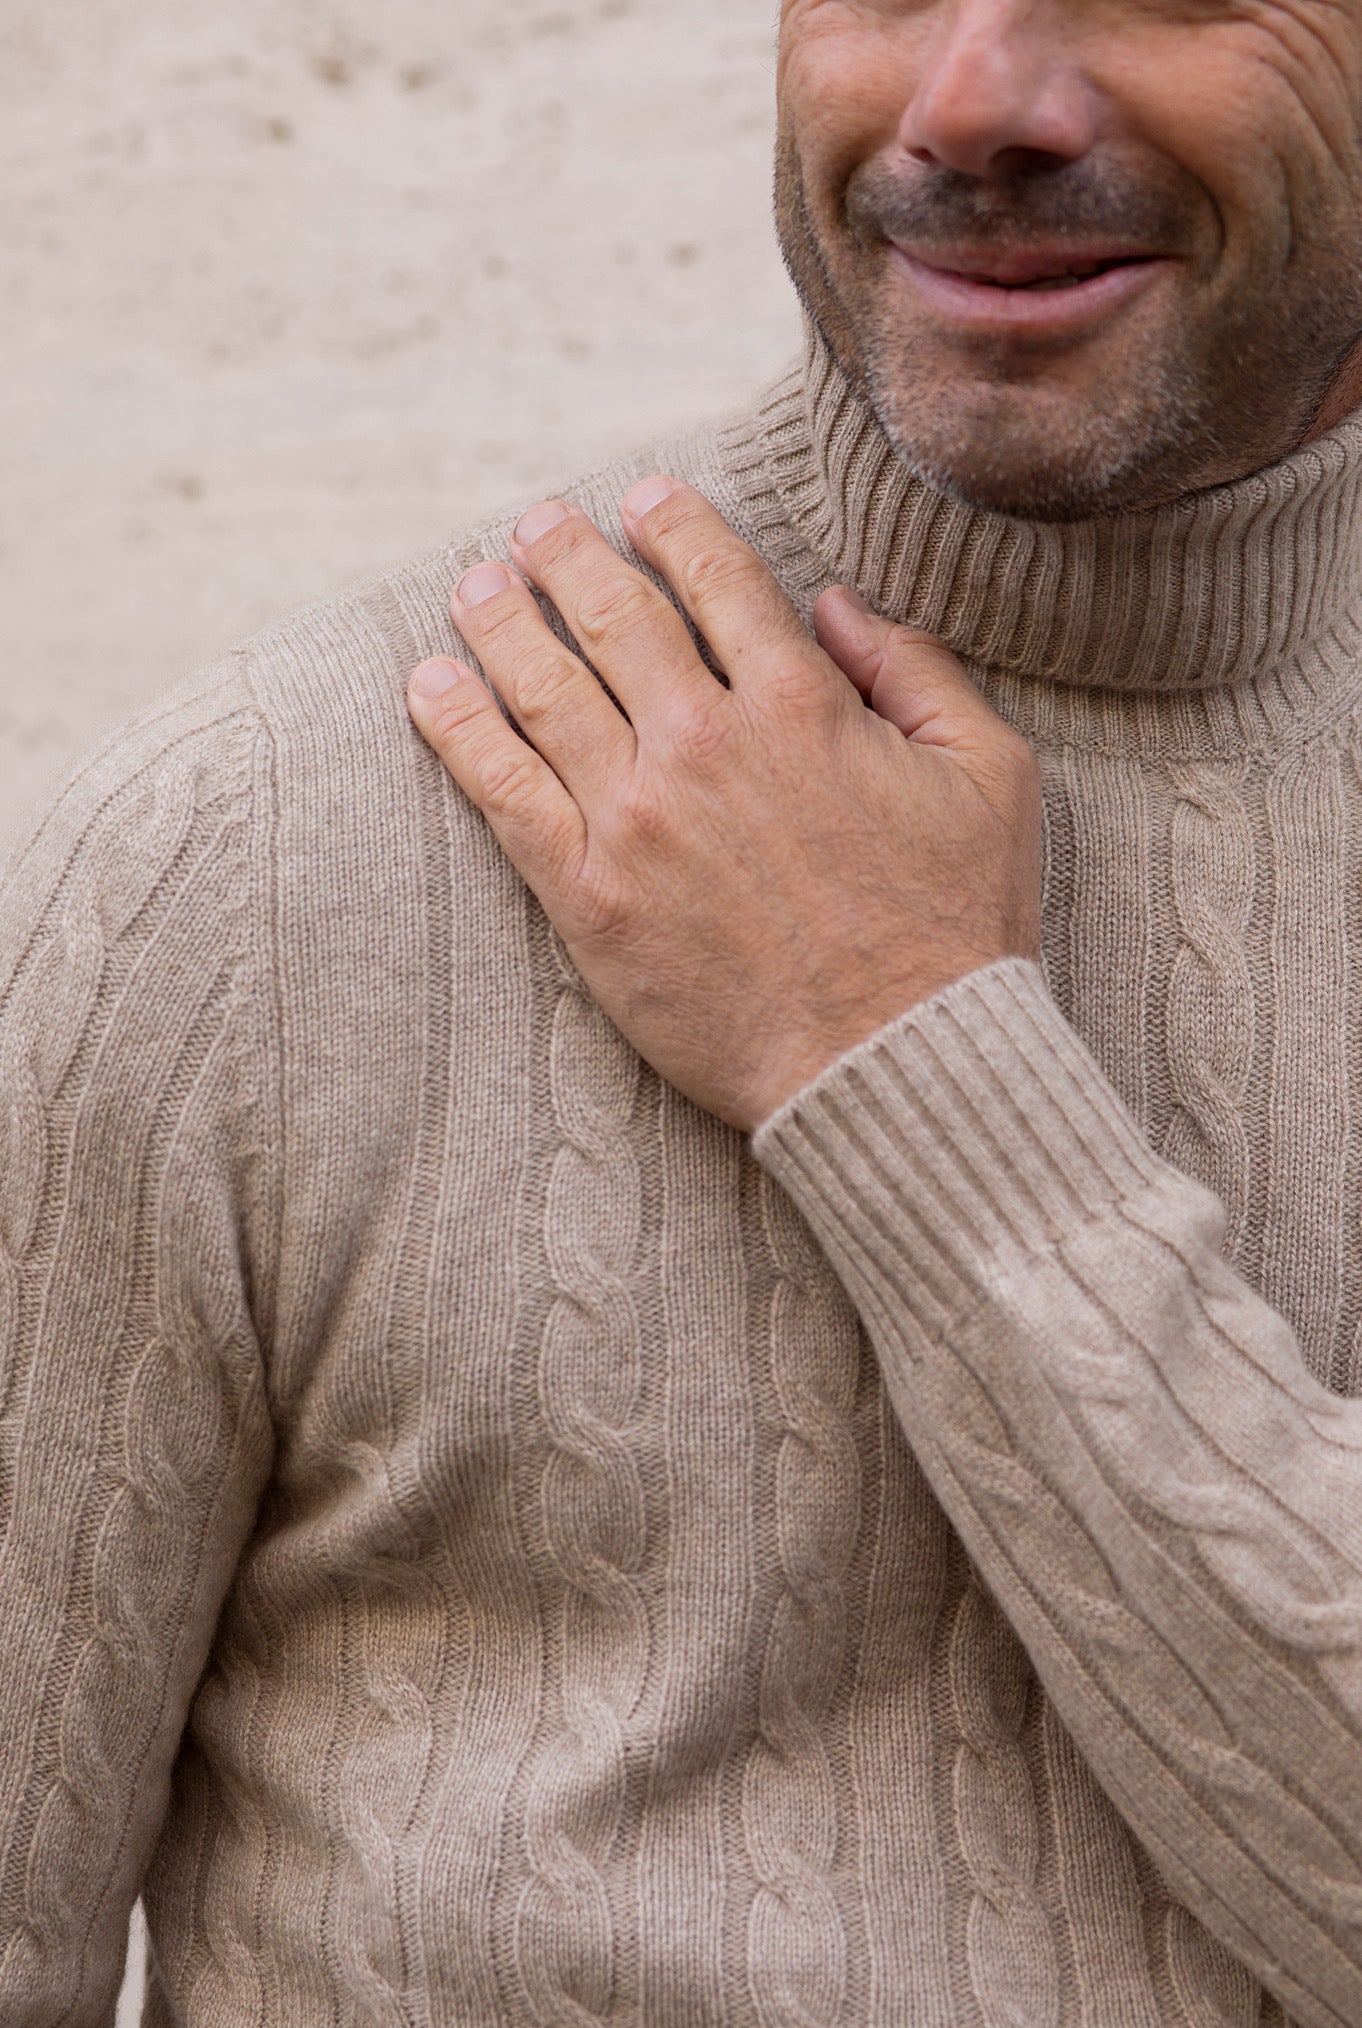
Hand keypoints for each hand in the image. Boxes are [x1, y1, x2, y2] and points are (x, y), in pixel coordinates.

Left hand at [407, 479, 1041, 1131]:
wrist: (892, 1065)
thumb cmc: (953, 930)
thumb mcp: (989, 775)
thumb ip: (915, 673)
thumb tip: (837, 606)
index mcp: (802, 705)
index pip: (720, 580)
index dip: (674, 525)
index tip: (642, 499)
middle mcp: (705, 744)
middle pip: (615, 617)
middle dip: (567, 556)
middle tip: (536, 525)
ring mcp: (636, 819)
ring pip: (544, 689)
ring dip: (501, 622)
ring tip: (474, 587)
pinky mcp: (588, 897)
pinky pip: (502, 791)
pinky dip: (458, 727)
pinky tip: (427, 686)